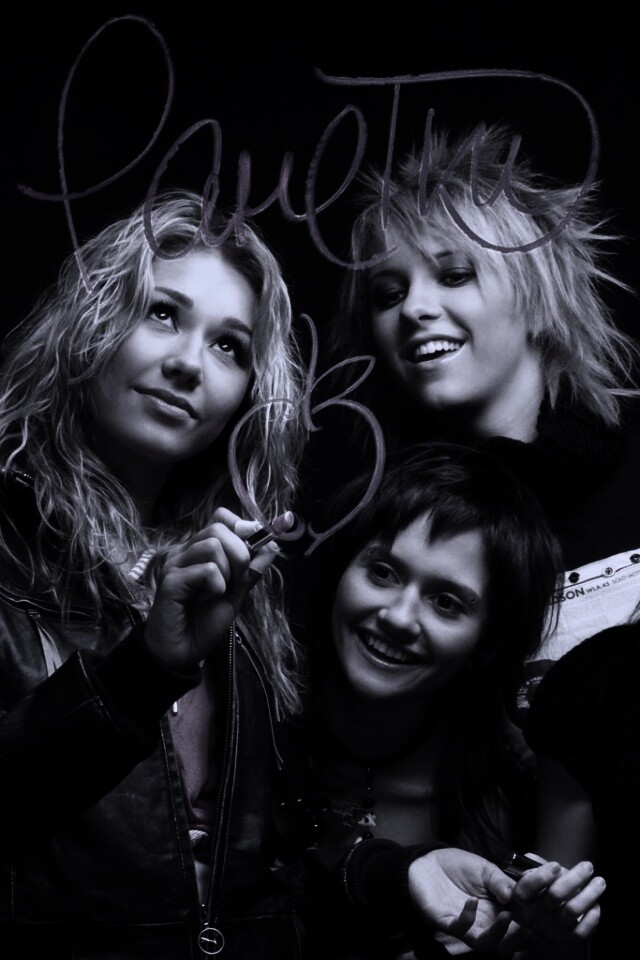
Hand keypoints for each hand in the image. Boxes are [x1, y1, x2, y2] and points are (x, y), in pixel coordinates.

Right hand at [144, 507, 279, 670]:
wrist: (181, 652)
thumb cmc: (204, 622)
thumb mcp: (236, 594)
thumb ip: (251, 571)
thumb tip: (272, 548)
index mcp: (199, 549)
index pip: (220, 517)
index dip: (242, 527)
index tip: (252, 549)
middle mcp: (185, 551)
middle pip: (218, 528)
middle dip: (239, 553)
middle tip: (235, 580)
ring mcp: (175, 563)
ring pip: (212, 544)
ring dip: (226, 572)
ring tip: (215, 592)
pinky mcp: (170, 580)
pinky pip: (206, 569)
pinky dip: (216, 586)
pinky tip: (204, 600)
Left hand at [408, 848, 529, 954]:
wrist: (428, 862)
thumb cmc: (458, 866)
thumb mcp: (485, 869)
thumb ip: (499, 881)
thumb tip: (513, 895)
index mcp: (496, 910)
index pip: (516, 925)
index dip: (528, 924)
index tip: (538, 916)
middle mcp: (484, 922)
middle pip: (504, 943)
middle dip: (517, 938)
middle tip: (525, 925)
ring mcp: (466, 925)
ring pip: (485, 945)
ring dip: (498, 935)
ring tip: (506, 916)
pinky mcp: (447, 922)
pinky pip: (460, 929)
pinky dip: (469, 918)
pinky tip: (472, 901)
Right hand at [509, 858, 603, 947]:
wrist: (549, 933)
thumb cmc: (542, 898)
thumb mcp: (533, 883)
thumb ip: (535, 869)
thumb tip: (534, 860)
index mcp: (523, 898)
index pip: (527, 887)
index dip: (541, 876)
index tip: (556, 865)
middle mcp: (535, 915)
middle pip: (555, 894)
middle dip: (575, 877)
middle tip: (588, 866)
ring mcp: (552, 930)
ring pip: (572, 909)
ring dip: (590, 893)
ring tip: (600, 882)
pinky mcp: (567, 942)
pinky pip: (582, 930)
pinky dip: (592, 916)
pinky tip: (596, 905)